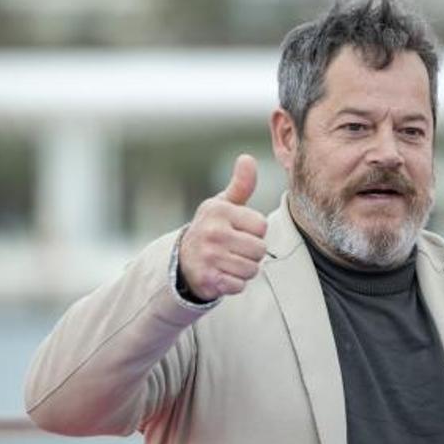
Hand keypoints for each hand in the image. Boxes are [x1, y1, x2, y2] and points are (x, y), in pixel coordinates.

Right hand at [178, 154, 267, 300]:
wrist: (182, 261)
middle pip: (260, 250)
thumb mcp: (222, 205)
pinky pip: (240, 285)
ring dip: (244, 270)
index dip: (255, 232)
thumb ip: (240, 185)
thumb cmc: (211, 229)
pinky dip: (235, 284)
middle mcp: (213, 232)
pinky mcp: (208, 279)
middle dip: (252, 253)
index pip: (261, 226)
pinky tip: (223, 275)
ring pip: (252, 269)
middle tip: (235, 250)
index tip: (239, 231)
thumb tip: (247, 158)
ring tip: (229, 262)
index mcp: (220, 211)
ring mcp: (210, 257)